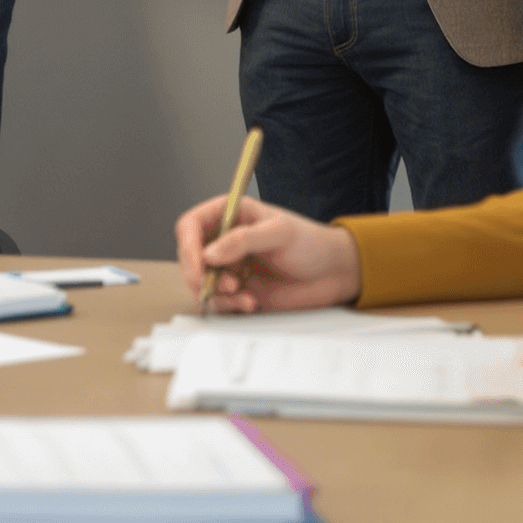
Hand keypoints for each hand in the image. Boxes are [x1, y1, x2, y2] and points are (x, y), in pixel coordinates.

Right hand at [173, 194, 362, 313]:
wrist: (334, 273)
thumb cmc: (311, 243)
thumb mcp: (279, 233)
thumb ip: (242, 240)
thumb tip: (208, 253)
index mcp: (231, 215)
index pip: (191, 225)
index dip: (188, 245)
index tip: (200, 265)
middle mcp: (225, 241)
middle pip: (190, 258)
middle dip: (201, 275)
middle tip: (225, 284)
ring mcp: (230, 267)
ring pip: (200, 283)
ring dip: (216, 294)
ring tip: (241, 295)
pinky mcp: (238, 291)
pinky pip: (218, 302)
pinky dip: (229, 306)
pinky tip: (250, 303)